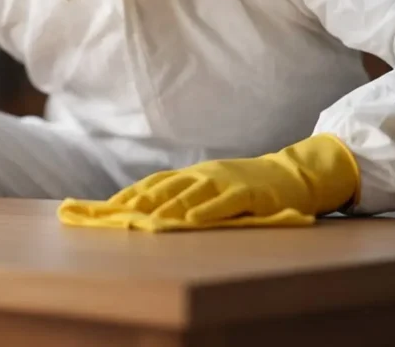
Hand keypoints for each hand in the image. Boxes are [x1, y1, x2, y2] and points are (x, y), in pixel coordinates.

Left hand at [58, 134, 359, 231]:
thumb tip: (146, 208)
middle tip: (115, 217)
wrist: (289, 175)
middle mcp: (203, 175)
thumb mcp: (210, 185)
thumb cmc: (245, 184)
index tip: (105, 208)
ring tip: (144, 221)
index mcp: (192, 174)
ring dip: (165, 207)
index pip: (153, 183)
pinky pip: (224, 202)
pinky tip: (191, 220)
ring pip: (190, 195)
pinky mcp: (248, 192)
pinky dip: (206, 211)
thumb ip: (183, 194)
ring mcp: (225, 181)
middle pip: (164, 188)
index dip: (129, 195)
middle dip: (138, 202)